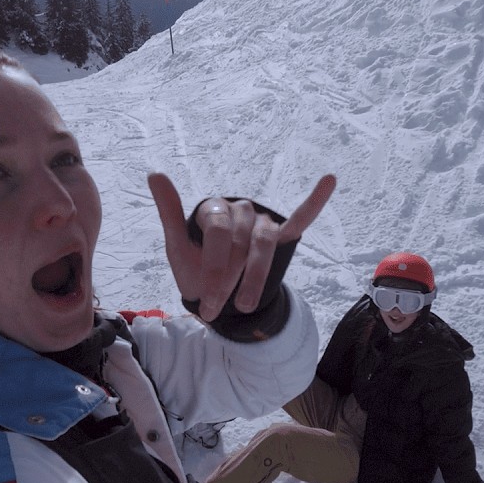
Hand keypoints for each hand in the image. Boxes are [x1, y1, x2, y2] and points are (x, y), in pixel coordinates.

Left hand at [147, 173, 335, 321]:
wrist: (212, 296)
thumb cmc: (194, 270)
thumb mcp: (177, 247)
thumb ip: (170, 212)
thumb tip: (155, 173)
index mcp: (213, 208)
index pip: (218, 231)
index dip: (213, 266)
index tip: (206, 300)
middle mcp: (240, 210)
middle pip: (241, 241)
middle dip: (229, 278)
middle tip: (217, 308)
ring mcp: (262, 222)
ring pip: (265, 244)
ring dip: (255, 276)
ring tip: (245, 306)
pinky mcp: (281, 236)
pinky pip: (299, 220)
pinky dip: (314, 203)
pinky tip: (328, 181)